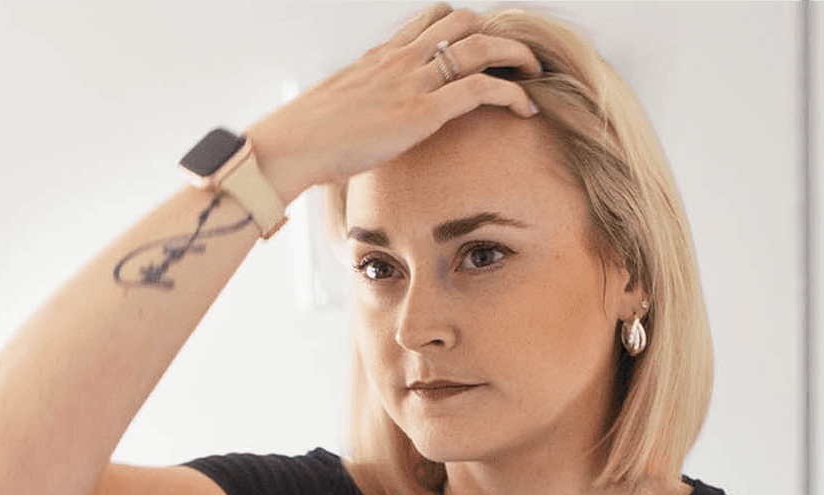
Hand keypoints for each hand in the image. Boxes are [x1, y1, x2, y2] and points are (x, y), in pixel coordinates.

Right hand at [245, 4, 543, 203]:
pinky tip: (526, 109)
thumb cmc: (304, 139)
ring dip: (516, 55)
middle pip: (462, 20)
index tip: (482, 46)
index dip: (463, 25)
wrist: (288, 146)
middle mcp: (399, 60)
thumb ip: (359, 110)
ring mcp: (410, 82)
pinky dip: (511, 94)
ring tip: (535, 73)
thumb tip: (362, 131)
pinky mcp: (419, 112)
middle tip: (518, 57)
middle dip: (498, 33)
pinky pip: (480, 90)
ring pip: (479, 46)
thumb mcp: (335, 111)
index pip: (430, 19)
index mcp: (379, 57)